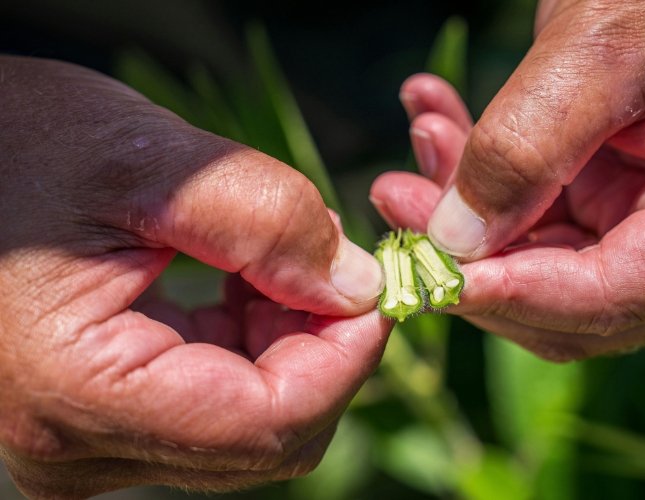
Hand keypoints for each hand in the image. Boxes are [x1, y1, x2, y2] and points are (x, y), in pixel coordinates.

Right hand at [0, 55, 387, 497]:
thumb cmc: (19, 144)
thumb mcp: (150, 162)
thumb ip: (266, 222)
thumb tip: (358, 287)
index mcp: (79, 394)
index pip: (269, 422)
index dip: (346, 356)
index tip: (378, 284)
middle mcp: (78, 448)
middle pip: (267, 434)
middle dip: (322, 347)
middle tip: (334, 261)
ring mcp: (88, 443)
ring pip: (249, 423)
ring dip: (289, 343)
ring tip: (279, 260)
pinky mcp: (101, 420)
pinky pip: (216, 405)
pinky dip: (253, 347)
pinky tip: (245, 283)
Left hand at [371, 0, 644, 359]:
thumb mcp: (611, 44)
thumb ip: (528, 145)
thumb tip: (453, 240)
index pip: (607, 299)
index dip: (505, 294)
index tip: (420, 272)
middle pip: (566, 297)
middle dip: (471, 252)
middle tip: (396, 194)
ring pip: (544, 259)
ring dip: (469, 207)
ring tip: (425, 133)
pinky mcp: (631, 202)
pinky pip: (548, 215)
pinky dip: (492, 176)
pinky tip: (444, 123)